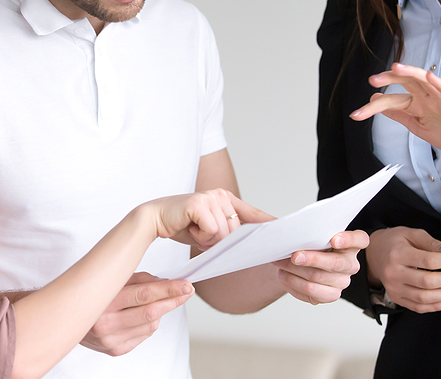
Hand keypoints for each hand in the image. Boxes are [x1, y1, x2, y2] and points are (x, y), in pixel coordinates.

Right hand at [80, 272, 193, 355]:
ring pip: (150, 325)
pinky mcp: (115, 351)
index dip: (168, 289)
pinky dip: (149, 324)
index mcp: (103, 301)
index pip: (144, 295)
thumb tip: (166, 282)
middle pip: (151, 312)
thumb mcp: (111, 280)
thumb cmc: (91, 293)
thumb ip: (138, 280)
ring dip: (159, 312)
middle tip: (186, 291)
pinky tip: (142, 315)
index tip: (185, 284)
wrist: (64, 318)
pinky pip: (143, 336)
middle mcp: (106, 324)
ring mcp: (110, 341)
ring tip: (156, 301)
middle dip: (173, 300)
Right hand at [144, 189, 269, 249]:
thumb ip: (227, 234)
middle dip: (219, 241)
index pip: (253, 214)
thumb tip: (246, 246)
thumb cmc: (181, 225)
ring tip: (193, 229)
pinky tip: (188, 227)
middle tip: (200, 233)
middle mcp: (221, 195)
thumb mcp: (209, 231)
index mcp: (227, 200)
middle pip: (237, 232)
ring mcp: (211, 197)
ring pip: (224, 234)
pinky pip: (212, 231)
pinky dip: (200, 236)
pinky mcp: (200, 203)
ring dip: (207, 239)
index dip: (268, 224)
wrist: (154, 218)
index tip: (285, 230)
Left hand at [273, 230, 367, 304]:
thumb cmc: (307, 243)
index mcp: (351, 244)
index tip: (334, 239)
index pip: (360, 239)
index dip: (349, 240)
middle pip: (336, 264)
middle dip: (312, 259)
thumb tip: (282, 226)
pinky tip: (284, 275)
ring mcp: (342, 281)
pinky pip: (312, 293)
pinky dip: (294, 284)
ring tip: (279, 263)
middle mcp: (350, 264)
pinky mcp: (330, 295)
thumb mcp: (309, 232)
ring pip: (318, 278)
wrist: (299, 261)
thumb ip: (306, 229)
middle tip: (294, 255)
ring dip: (295, 271)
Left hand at [349, 63, 440, 174]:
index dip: (374, 107)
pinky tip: (428, 76)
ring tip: (395, 68)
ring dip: (409, 73)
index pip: (391, 101)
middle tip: (372, 80)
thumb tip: (379, 105)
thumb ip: (399, 115)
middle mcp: (426, 98)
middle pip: (405, 83)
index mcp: (416, 104)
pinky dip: (437, 83)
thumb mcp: (418, 127)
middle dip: (388, 80)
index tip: (357, 113)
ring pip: (424, 81)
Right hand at [365, 226, 440, 312]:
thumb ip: (430, 242)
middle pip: (428, 281)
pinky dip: (437, 306)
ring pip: (424, 297)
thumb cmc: (394, 242)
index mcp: (397, 254)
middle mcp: (393, 273)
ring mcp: (394, 288)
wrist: (373, 254)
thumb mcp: (410, 233)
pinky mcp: (396, 298)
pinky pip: (419, 307)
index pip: (429, 261)